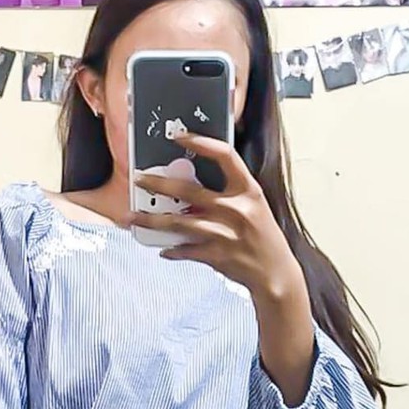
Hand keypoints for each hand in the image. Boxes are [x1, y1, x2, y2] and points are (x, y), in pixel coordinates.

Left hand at [128, 133, 304, 303]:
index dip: (201, 142)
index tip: (179, 136)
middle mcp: (235, 209)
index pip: (224, 156)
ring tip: (132, 217)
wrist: (275, 272)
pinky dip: (172, 250)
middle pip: (188, 190)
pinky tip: (162, 249)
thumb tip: (191, 189)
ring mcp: (224, 233)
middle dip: (158, 184)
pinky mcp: (216, 255)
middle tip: (139, 179)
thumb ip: (228, 194)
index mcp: (248, 190)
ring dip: (151, 220)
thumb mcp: (254, 207)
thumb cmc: (263, 236)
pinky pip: (185, 250)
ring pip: (178, 222)